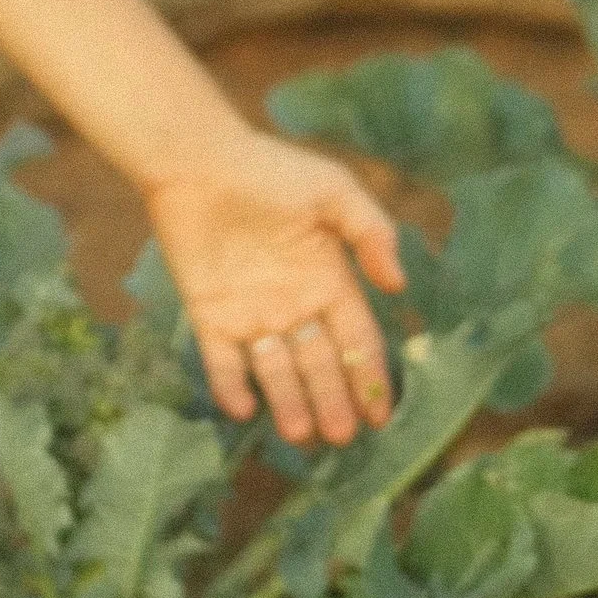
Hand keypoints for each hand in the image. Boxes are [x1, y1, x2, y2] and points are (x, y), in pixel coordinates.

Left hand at [147, 132, 406, 446]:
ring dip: (288, 403)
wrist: (200, 161)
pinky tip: (244, 410)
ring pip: (276, 372)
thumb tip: (398, 286)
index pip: (357, 342)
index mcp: (330, 282)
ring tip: (301, 435)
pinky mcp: (210, 316)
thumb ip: (371, 233)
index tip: (380, 414)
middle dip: (332, 402)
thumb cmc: (271, 169)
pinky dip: (231, 386)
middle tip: (341, 436)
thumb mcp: (334, 191)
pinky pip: (222, 362)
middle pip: (319, 366)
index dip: (370, 378)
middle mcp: (294, 307)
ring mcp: (252, 315)